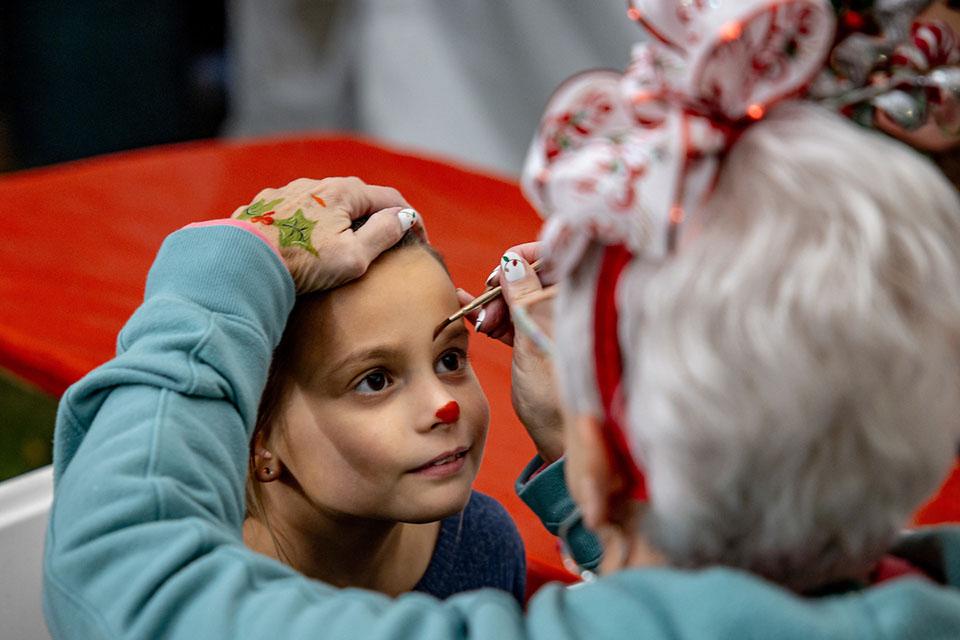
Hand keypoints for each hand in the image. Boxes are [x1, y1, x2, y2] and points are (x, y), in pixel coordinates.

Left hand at [232, 177, 419, 292]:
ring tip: (342, 247)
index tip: (419, 241)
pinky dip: (310, 226)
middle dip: (375, 218)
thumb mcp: (354, 257)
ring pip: (324, 204)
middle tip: (384, 244)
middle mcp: (314, 184)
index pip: (390, 198)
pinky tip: (306, 246)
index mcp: (342, 192)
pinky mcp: (263, 208)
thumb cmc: (301, 263)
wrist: (242, 264)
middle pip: (357, 198)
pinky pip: (297, 213)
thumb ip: (383, 234)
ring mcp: (286, 194)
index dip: (410, 219)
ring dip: (340, 221)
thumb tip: (403, 218)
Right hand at [458, 243, 563, 461]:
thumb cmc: (554, 390)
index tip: (499, 273)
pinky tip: (470, 314)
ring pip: (519, 297)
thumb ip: (522, 295)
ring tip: (480, 323)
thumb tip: (511, 261)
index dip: (523, 259)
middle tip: (487, 306)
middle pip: (532, 275)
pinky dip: (494, 317)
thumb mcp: (533, 337)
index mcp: (581, 299)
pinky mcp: (538, 341)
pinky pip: (514, 318)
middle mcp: (569, 306)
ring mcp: (553, 323)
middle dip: (503, 286)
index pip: (554, 256)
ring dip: (495, 305)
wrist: (559, 436)